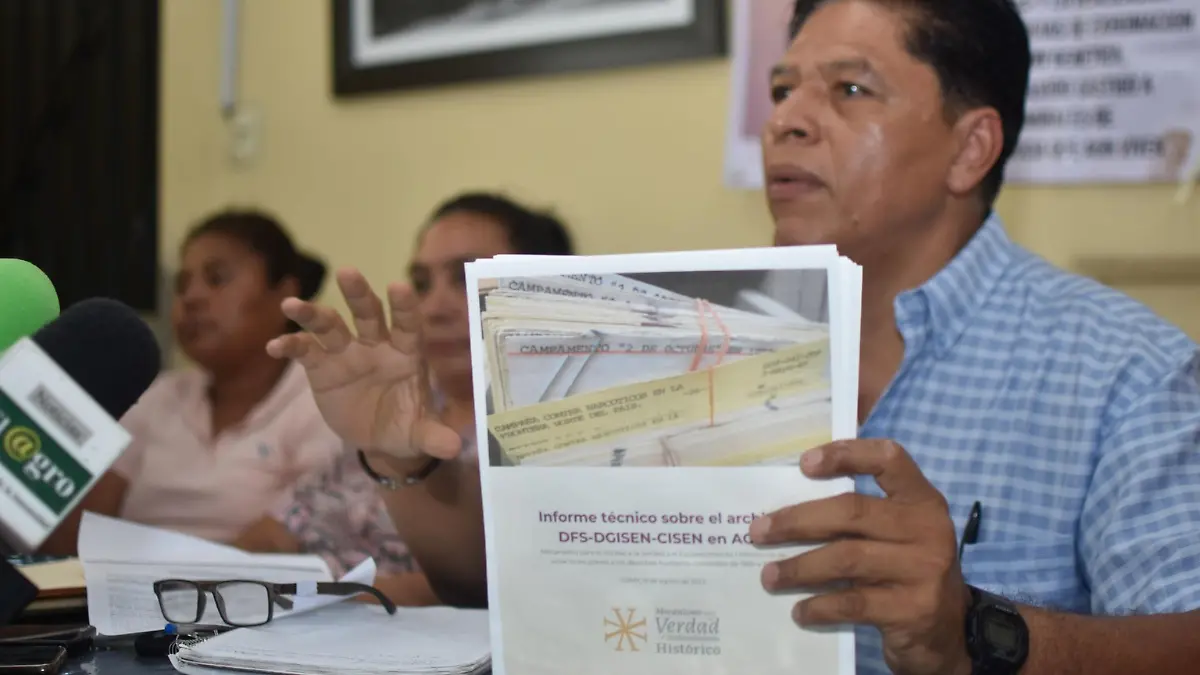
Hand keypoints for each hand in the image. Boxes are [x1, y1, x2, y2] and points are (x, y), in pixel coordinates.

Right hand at [266, 268, 461, 461]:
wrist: (379, 438)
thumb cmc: (406, 425)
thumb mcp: (421, 434)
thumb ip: (435, 436)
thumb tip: (454, 447)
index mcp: (407, 353)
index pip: (408, 325)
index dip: (404, 307)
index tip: (399, 286)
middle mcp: (377, 345)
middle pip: (368, 313)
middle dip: (358, 294)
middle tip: (347, 272)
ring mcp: (347, 353)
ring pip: (330, 325)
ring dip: (312, 314)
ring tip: (291, 305)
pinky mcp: (322, 367)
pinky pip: (305, 352)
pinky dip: (291, 346)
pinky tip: (274, 346)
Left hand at [749, 440, 970, 674]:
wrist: (944, 635)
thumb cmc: (905, 572)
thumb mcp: (896, 535)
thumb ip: (860, 515)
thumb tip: (786, 505)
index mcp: (922, 500)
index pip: (889, 459)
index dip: (847, 454)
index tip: (804, 463)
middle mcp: (927, 528)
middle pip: (852, 511)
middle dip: (797, 520)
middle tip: (758, 531)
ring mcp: (923, 569)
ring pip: (846, 558)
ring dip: (799, 567)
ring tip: (769, 575)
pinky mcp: (912, 609)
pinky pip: (852, 602)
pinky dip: (819, 605)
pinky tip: (799, 610)